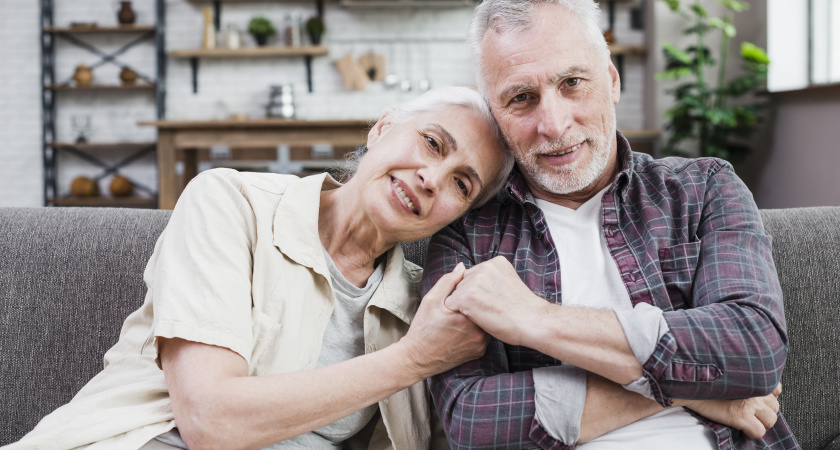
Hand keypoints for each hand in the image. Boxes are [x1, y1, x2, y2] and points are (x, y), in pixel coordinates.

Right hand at [399, 263, 488, 378]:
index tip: (465, 289)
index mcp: (467, 316)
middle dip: (478, 302)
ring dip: (480, 315)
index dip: (473, 289)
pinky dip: (479, 328)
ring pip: (487, 321)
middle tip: (464, 302)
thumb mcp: (431, 300)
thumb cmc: (422, 328)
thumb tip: (462, 267)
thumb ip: (448, 281)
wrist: (418, 358)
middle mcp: (478, 331)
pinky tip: (465, 326)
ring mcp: (480, 343)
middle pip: (485, 308)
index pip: (479, 295)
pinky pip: (485, 334)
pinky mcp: (479, 352)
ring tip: (464, 313)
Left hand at [444, 256, 544, 345]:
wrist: (533, 322)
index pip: (473, 274)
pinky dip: (459, 314)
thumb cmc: (523, 310)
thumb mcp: (510, 283)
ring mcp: (474, 281)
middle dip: (469, 297)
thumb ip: (493, 278)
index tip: (490, 302)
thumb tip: (475, 279)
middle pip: (463, 282)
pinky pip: (451, 304)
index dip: (478, 291)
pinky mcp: (466, 296)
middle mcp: (484, 267)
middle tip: (488, 309)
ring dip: (464, 306)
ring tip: (484, 314)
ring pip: (456, 294)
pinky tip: (475, 319)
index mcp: (496, 262)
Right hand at [679, 383, 781, 438]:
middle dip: (763, 412)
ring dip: (760, 423)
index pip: (776, 388)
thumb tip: (764, 390)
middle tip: (748, 413)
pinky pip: (759, 432)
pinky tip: (741, 429)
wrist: (687, 386)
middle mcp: (755, 387)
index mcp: (753, 375)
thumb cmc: (706, 379)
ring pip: (771, 420)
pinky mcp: (741, 415)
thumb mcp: (730, 373)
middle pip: (775, 407)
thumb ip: (747, 377)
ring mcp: (750, 401)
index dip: (767, 397)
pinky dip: (752, 434)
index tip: (755, 401)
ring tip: (746, 421)